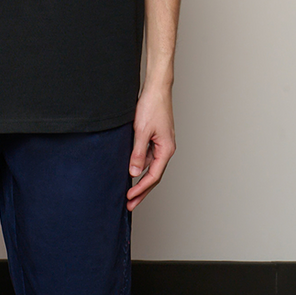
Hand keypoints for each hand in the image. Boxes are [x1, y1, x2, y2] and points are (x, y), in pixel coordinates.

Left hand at [126, 86, 174, 211]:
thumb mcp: (141, 131)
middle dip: (142, 191)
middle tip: (130, 205)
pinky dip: (139, 165)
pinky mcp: (155, 138)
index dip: (141, 189)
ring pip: (150, 167)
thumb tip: (133, 172)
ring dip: (139, 179)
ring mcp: (161, 144)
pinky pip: (148, 156)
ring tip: (128, 192)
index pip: (153, 176)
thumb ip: (137, 153)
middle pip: (154, 176)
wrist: (156, 89)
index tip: (129, 198)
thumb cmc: (152, 106)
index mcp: (166, 149)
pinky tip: (130, 170)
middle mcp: (166, 149)